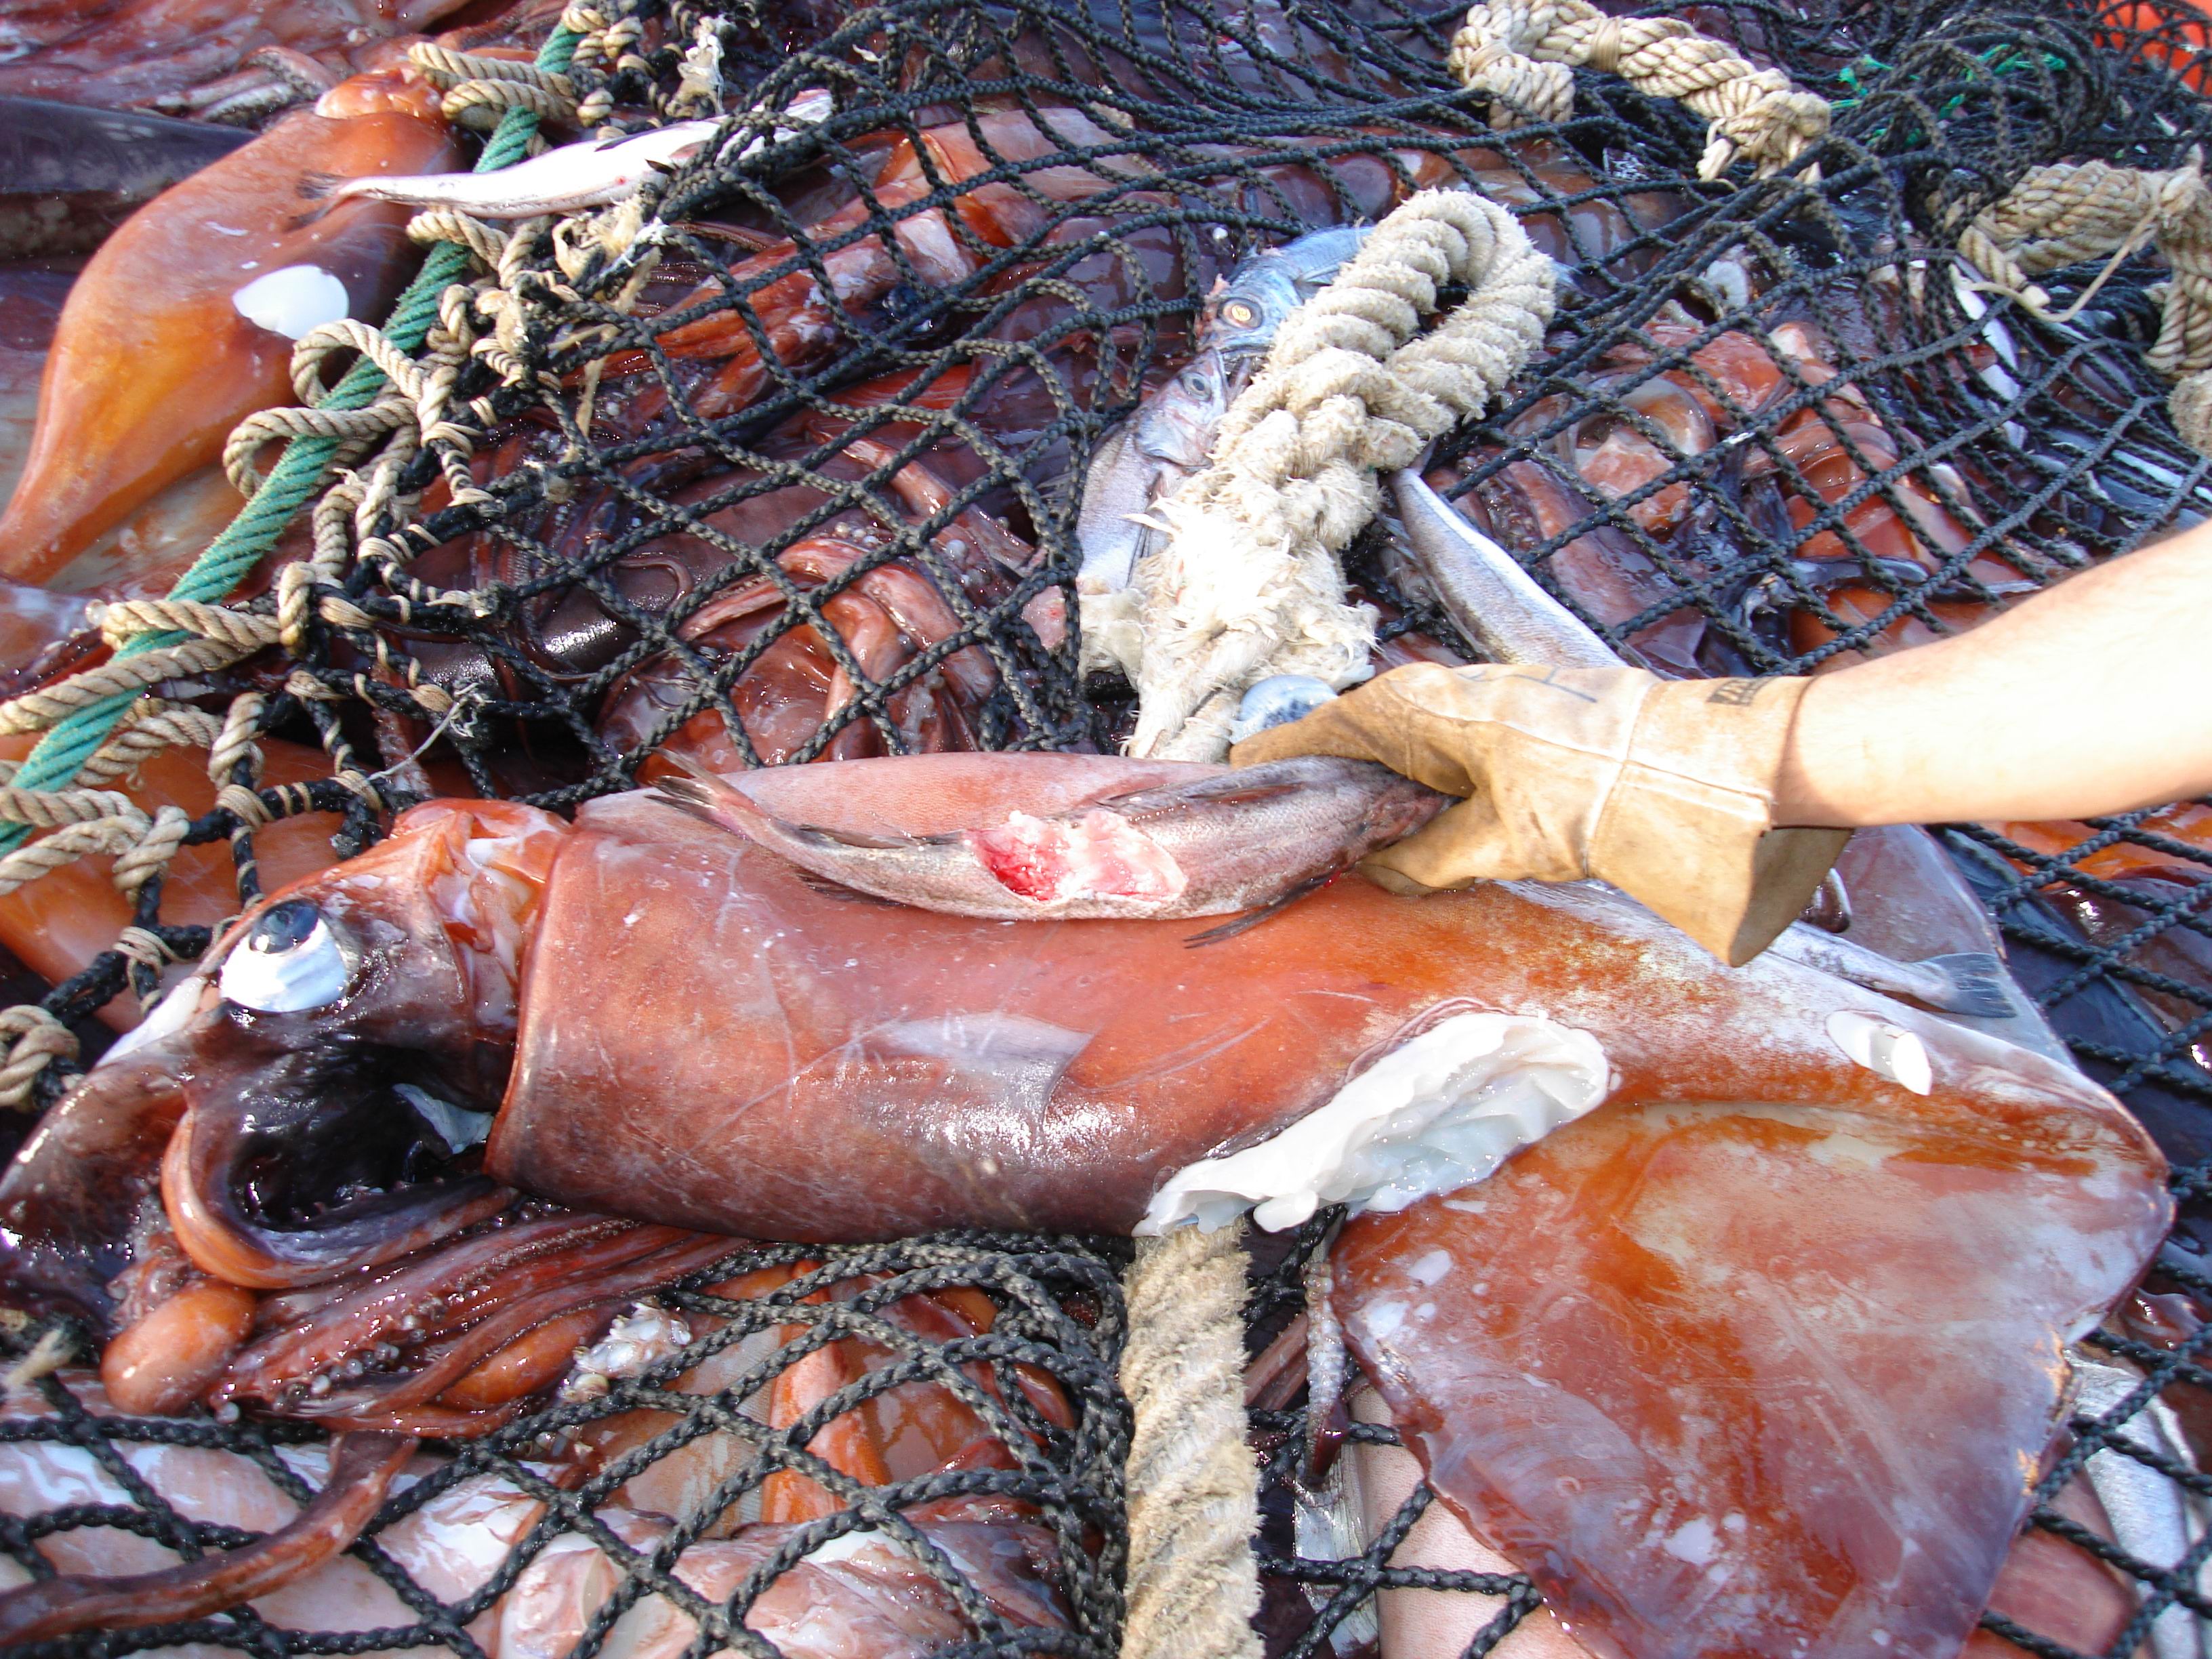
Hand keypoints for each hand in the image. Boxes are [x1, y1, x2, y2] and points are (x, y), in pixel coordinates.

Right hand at [1229, 661, 1845, 964]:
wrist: (1702, 766)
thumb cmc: (1592, 792)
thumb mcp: (1496, 842)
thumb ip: (1427, 858)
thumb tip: (1380, 872)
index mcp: (1417, 707)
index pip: (1319, 730)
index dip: (1275, 765)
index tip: (1232, 790)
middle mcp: (1440, 692)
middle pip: (1355, 738)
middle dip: (1321, 785)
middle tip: (1284, 834)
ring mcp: (1479, 702)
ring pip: (1400, 748)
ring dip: (1373, 791)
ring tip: (1342, 840)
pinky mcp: (1514, 721)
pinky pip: (1441, 752)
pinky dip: (1418, 788)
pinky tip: (1417, 829)